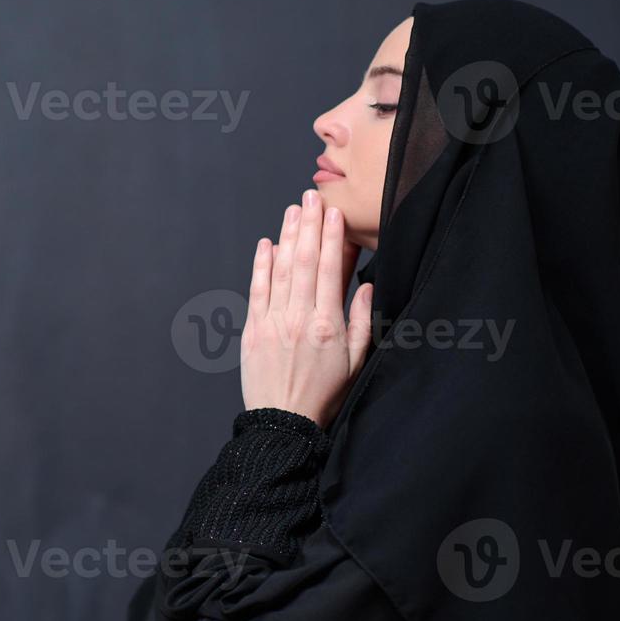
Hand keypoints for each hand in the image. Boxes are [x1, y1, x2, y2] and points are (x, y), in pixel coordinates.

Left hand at [239, 190, 372, 427]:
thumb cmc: (325, 396)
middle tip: (312, 197)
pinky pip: (257, 290)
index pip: (329, 270)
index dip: (332, 238)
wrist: (283, 424)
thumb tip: (366, 287)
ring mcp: (273, 323)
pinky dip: (261, 265)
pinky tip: (266, 244)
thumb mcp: (357, 364)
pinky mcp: (253, 331)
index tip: (334, 213)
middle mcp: (299, 320)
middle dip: (309, 226)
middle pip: (304, 262)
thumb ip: (363, 323)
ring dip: (286, 236)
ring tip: (293, 210)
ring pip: (280, 270)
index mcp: (328, 326)